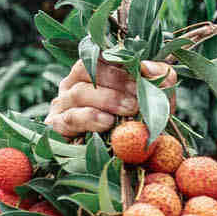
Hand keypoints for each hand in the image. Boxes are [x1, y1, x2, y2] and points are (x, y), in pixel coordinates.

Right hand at [45, 59, 177, 138]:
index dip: (119, 60)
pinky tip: (107, 123)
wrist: (126, 161)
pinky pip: (69, 119)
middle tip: (138, 94)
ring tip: (130, 109)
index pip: (99, 54)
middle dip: (116, 81)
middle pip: (87, 70)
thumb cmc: (136, 124)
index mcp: (93, 71)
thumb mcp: (153, 100)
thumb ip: (159, 80)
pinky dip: (89, 118)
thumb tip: (149, 67)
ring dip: (107, 99)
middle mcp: (73, 84)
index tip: (141, 72)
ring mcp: (62, 105)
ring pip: (79, 93)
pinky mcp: (57, 127)